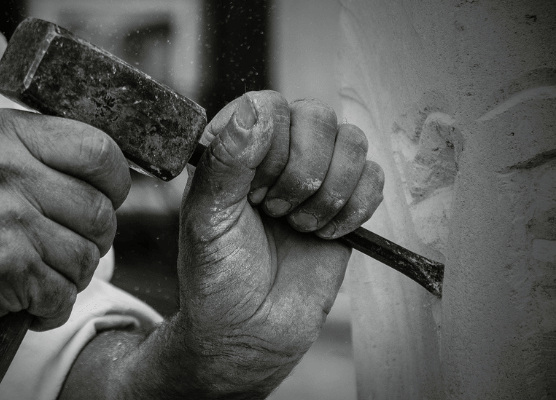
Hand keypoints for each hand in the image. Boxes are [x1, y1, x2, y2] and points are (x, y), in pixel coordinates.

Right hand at [0, 109, 129, 356]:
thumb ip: (45, 158)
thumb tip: (115, 176)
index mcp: (5, 133)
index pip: (99, 148)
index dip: (115, 182)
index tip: (106, 198)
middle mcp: (7, 169)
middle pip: (102, 210)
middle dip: (96, 240)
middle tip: (64, 248)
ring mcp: (9, 217)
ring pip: (88, 256)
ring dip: (71, 278)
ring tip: (37, 274)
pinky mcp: (9, 265)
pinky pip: (65, 294)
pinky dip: (50, 308)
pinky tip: (24, 300)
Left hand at [56, 91, 383, 399]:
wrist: (250, 331)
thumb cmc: (218, 277)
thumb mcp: (207, 219)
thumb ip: (227, 162)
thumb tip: (253, 108)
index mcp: (235, 150)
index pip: (269, 105)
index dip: (271, 145)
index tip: (254, 193)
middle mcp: (277, 155)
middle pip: (317, 116)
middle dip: (302, 172)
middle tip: (275, 211)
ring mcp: (316, 178)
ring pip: (353, 141)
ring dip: (329, 192)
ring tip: (298, 225)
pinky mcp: (346, 205)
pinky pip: (374, 178)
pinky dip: (354, 209)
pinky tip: (323, 233)